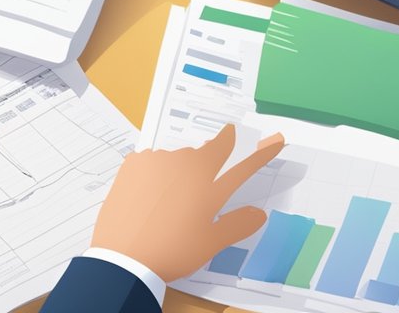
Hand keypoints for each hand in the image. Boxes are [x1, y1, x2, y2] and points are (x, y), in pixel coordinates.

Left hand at [92, 124, 285, 282]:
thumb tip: (260, 213)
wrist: (122, 259)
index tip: (277, 139)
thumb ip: (237, 225)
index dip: (262, 153)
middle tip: (196, 188)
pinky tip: (148, 196)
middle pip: (208, 154)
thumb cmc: (172, 251)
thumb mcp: (210, 243)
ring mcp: (159, 160)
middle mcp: (187, 164)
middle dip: (210, 162)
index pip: (244, 165)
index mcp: (210, 184)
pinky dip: (154, 174)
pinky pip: (152, 162)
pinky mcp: (134, 164)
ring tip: (166, 203)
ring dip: (179, 171)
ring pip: (178, 158)